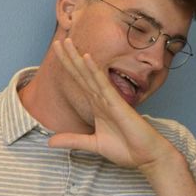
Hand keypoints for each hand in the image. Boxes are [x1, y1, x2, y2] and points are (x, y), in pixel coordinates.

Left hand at [49, 38, 175, 170]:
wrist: (147, 156)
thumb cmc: (126, 148)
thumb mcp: (93, 145)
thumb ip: (72, 141)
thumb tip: (49, 142)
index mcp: (97, 105)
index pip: (79, 81)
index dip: (68, 67)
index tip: (57, 53)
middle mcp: (102, 98)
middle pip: (81, 73)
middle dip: (69, 57)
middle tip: (57, 40)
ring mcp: (109, 98)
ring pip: (90, 73)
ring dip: (77, 58)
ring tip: (67, 41)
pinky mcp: (117, 104)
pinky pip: (103, 84)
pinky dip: (94, 71)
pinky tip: (86, 57)